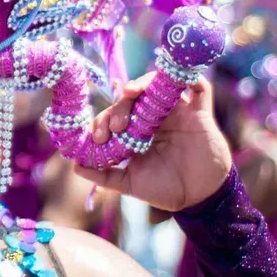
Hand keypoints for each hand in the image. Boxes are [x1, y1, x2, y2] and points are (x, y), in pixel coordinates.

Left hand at [74, 74, 232, 211]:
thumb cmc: (164, 189)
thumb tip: (76, 167)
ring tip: (129, 94)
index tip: (98, 138)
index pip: (114, 114)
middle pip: (133, 97)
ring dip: (142, 84)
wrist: (199, 198)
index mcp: (136, 131)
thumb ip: (104, 175)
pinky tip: (173, 79)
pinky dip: (187, 78)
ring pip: (158, 85)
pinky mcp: (200, 114)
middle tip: (115, 126)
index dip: (103, 120)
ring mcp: (177, 113)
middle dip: (119, 106)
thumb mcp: (129, 183)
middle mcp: (154, 118)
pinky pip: (199, 88)